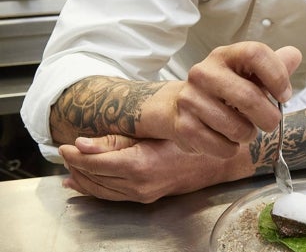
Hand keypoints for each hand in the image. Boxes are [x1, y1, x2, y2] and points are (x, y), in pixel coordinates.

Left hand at [59, 135, 252, 202]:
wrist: (216, 160)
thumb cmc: (190, 139)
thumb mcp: (153, 131)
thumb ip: (116, 139)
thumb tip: (83, 144)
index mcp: (139, 165)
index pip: (95, 163)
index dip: (75, 155)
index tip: (64, 145)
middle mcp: (139, 185)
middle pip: (94, 178)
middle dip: (76, 166)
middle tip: (64, 152)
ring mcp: (143, 194)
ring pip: (101, 190)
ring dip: (82, 178)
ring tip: (70, 166)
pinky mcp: (146, 198)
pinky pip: (112, 196)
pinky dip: (94, 189)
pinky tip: (83, 183)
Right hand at [156, 42, 300, 154]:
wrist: (178, 105)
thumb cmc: (223, 89)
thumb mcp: (248, 74)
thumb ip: (274, 66)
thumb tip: (294, 55)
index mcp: (225, 56)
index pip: (255, 54)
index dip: (277, 76)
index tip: (284, 95)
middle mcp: (204, 73)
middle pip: (249, 97)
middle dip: (269, 117)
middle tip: (271, 122)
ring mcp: (190, 100)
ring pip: (237, 128)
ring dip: (249, 135)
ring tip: (244, 130)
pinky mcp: (184, 127)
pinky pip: (223, 147)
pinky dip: (231, 149)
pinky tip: (226, 139)